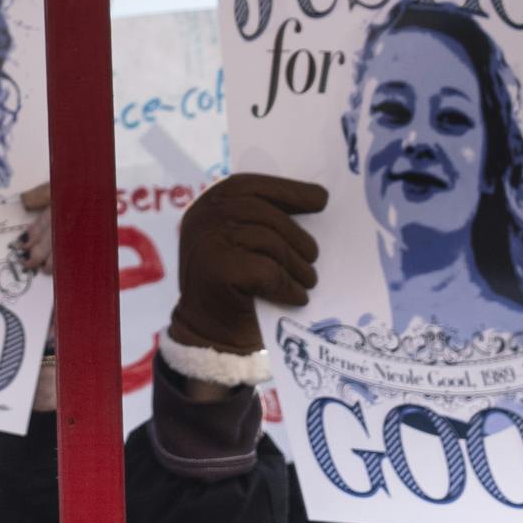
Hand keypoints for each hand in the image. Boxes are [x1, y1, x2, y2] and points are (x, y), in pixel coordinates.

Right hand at [164, 175, 324, 358]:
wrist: (209, 336)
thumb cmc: (234, 289)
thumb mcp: (241, 245)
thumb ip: (260, 223)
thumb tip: (314, 202)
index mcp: (205, 206)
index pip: (248, 186)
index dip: (287, 190)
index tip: (321, 199)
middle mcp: (201, 220)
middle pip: (261, 211)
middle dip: (296, 234)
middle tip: (314, 255)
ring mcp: (208, 245)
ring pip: (269, 241)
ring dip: (297, 264)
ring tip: (308, 280)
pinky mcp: (220, 272)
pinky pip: (268, 271)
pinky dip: (288, 286)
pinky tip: (297, 297)